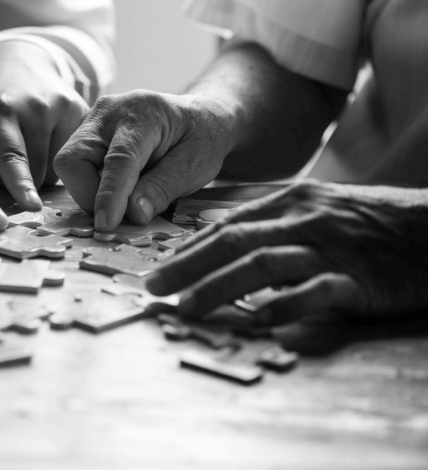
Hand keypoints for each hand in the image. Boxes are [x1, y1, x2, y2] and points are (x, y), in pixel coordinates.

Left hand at [0, 41, 88, 209]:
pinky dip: (59, 157)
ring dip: (41, 170)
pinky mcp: (82, 110)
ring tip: (27, 146)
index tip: (31, 206)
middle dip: (22, 180)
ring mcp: (63, 106)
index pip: (12, 155)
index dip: (21, 184)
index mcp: (0, 110)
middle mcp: (37, 107)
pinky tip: (46, 138)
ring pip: (58, 168)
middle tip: (7, 160)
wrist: (16, 58)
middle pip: (37, 172)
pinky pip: (74, 154)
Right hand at [54, 90, 236, 229]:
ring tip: (125, 194)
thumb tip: (133, 214)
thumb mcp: (195, 166)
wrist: (198, 116)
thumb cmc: (201, 138)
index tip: (106, 224)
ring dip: (90, 190)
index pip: (118, 159)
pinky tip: (118, 184)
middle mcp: (109, 111)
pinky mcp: (85, 132)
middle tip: (118, 212)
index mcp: (143, 113)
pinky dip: (91, 183)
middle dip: (88, 193)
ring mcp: (92, 120)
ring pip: (69, 164)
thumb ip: (162, 189)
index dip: (109, 194)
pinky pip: (75, 165)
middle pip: (73, 158)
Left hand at [146, 180, 427, 323]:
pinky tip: (259, 321)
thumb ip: (273, 224)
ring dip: (220, 286)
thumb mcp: (317, 210)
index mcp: (289, 203)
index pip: (226, 225)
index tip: (157, 268)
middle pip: (234, 241)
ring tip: (187, 306)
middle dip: (187, 265)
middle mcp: (303, 220)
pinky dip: (285, 306)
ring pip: (264, 263)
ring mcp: (330, 248)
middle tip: (154, 288)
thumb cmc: (370, 223)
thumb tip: (224, 245)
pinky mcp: (358, 278)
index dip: (188, 248)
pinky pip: (315, 291)